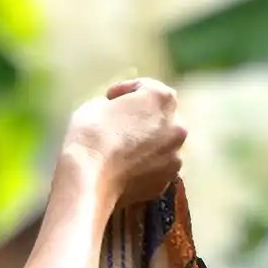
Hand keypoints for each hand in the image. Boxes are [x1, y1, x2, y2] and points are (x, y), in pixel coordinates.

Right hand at [62, 77, 185, 208]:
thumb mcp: (94, 106)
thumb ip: (113, 105)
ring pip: (161, 145)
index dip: (124, 91)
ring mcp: (175, 155)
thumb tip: (115, 113)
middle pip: (160, 117)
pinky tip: (122, 170)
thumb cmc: (90, 136)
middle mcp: (177, 125)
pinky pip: (155, 168)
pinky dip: (143, 167)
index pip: (145, 87)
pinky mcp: (166, 180)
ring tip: (120, 153)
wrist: (90, 180)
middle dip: (142, 119)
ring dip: (145, 145)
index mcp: (162, 98)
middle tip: (118, 126)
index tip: (109, 99)